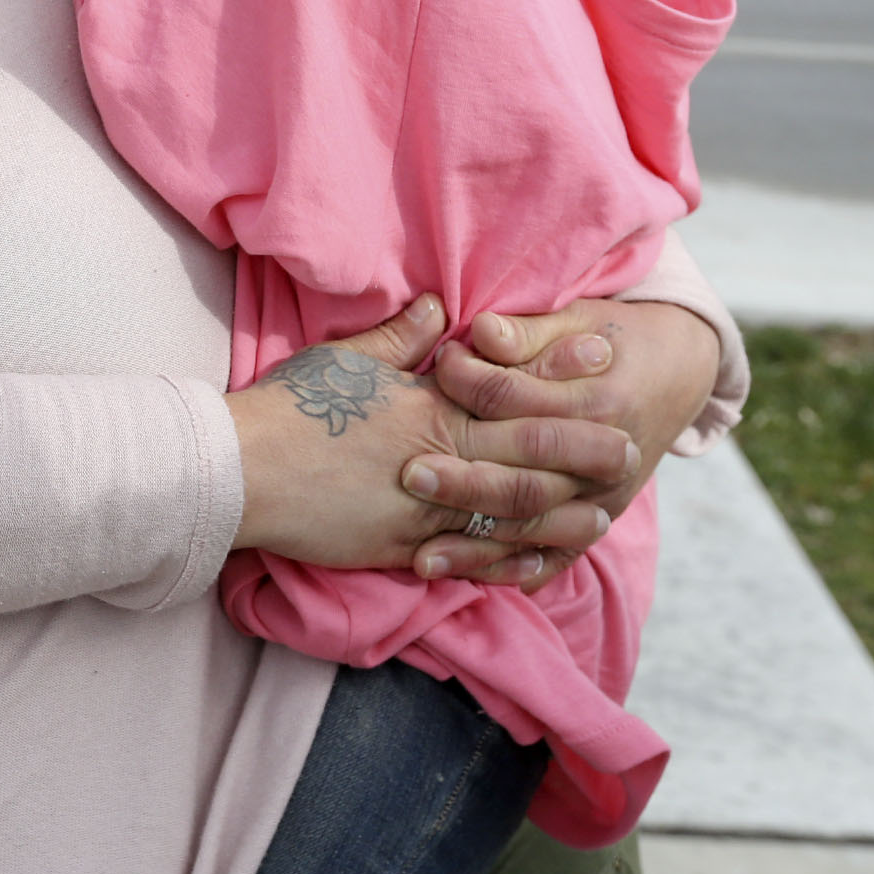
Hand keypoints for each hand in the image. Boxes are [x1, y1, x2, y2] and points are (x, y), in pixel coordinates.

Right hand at [225, 297, 635, 573]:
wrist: (242, 470)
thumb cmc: (289, 408)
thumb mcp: (345, 360)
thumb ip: (400, 340)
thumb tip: (440, 309)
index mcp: (427, 405)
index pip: (508, 388)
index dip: (557, 371)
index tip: (598, 354)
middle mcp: (437, 457)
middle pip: (526, 454)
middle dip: (582, 448)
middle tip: (631, 444)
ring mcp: (423, 509)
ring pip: (509, 514)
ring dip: (560, 513)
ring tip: (601, 511)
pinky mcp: (402, 547)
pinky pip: (469, 559)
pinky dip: (508, 562)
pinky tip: (537, 564)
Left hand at [410, 298, 721, 590]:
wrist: (679, 371)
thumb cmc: (614, 338)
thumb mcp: (578, 321)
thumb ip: (527, 333)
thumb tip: (479, 332)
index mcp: (599, 403)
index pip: (518, 399)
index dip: (468, 381)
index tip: (432, 367)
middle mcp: (606, 460)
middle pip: (525, 476)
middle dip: (464, 480)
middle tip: (407, 474)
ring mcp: (605, 499)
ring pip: (534, 528)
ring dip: (477, 545)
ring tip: (420, 556)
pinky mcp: (598, 520)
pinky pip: (555, 558)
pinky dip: (512, 572)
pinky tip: (467, 580)